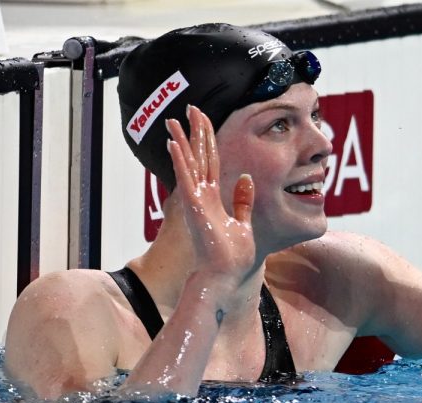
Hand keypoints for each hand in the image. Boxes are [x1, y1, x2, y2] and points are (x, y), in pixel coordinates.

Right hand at [166, 105, 255, 284]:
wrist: (225, 275)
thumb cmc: (232, 255)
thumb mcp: (243, 222)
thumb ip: (243, 200)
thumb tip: (246, 178)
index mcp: (213, 198)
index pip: (210, 161)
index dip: (207, 140)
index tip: (203, 120)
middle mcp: (201, 196)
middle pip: (198, 157)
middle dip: (195, 131)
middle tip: (190, 108)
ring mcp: (196, 201)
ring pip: (188, 164)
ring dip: (181, 141)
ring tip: (174, 120)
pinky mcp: (194, 207)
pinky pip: (186, 179)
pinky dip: (180, 161)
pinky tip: (175, 143)